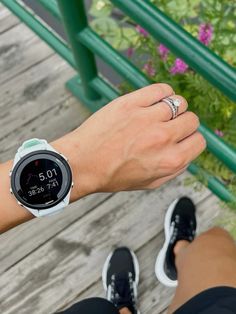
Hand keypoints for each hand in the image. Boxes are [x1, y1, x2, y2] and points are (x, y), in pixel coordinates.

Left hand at [55, 83, 205, 197]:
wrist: (82, 163)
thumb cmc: (113, 175)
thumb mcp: (149, 183)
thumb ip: (174, 169)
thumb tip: (186, 152)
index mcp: (170, 161)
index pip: (199, 141)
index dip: (190, 140)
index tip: (180, 139)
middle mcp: (163, 138)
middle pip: (191, 120)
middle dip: (182, 124)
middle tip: (167, 127)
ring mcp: (147, 118)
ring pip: (179, 103)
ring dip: (172, 108)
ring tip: (158, 114)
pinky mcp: (131, 103)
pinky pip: (161, 89)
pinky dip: (162, 93)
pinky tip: (153, 101)